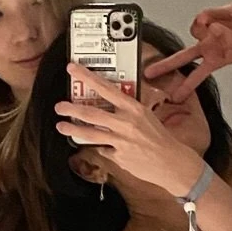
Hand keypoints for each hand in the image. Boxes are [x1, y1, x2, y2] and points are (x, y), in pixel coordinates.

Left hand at [57, 65, 205, 194]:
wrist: (171, 162)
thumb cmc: (160, 138)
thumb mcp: (146, 115)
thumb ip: (128, 108)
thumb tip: (113, 100)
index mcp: (133, 108)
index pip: (106, 88)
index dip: (87, 77)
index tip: (72, 69)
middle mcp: (125, 123)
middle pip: (91, 113)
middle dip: (71, 109)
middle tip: (59, 106)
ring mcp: (120, 141)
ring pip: (90, 134)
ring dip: (72, 129)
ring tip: (61, 126)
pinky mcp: (118, 156)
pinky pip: (101, 149)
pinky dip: (98, 146)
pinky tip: (94, 145)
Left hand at [146, 3, 231, 102]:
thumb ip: (227, 39)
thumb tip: (212, 29)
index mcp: (215, 60)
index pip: (197, 76)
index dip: (186, 87)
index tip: (175, 98)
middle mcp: (208, 48)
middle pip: (182, 57)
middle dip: (166, 65)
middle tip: (149, 74)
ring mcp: (207, 33)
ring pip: (195, 31)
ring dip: (205, 28)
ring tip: (222, 26)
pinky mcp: (210, 17)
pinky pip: (203, 16)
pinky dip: (210, 16)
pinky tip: (220, 17)